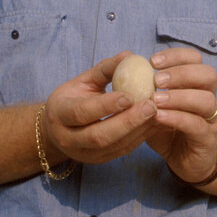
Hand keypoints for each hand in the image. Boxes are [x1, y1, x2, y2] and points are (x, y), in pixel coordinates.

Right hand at [42, 52, 157, 164]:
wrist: (59, 128)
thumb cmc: (74, 97)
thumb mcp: (83, 80)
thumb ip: (105, 69)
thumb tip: (130, 56)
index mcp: (60, 114)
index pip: (82, 112)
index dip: (106, 105)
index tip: (130, 95)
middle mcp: (68, 138)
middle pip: (99, 135)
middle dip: (127, 122)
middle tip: (151, 106)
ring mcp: (84, 153)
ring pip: (114, 146)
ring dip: (138, 130)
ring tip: (158, 113)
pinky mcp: (100, 160)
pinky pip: (123, 150)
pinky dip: (140, 137)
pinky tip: (154, 123)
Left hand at [145, 47, 216, 182]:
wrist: (187, 162)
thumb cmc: (168, 131)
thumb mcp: (154, 107)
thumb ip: (145, 92)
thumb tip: (123, 73)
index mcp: (197, 85)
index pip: (196, 60)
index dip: (176, 56)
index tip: (152, 61)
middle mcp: (208, 98)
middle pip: (208, 75)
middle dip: (181, 73)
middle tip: (156, 79)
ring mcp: (211, 119)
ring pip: (206, 100)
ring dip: (179, 96)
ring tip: (155, 99)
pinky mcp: (207, 139)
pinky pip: (197, 124)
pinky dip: (177, 118)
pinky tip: (158, 116)